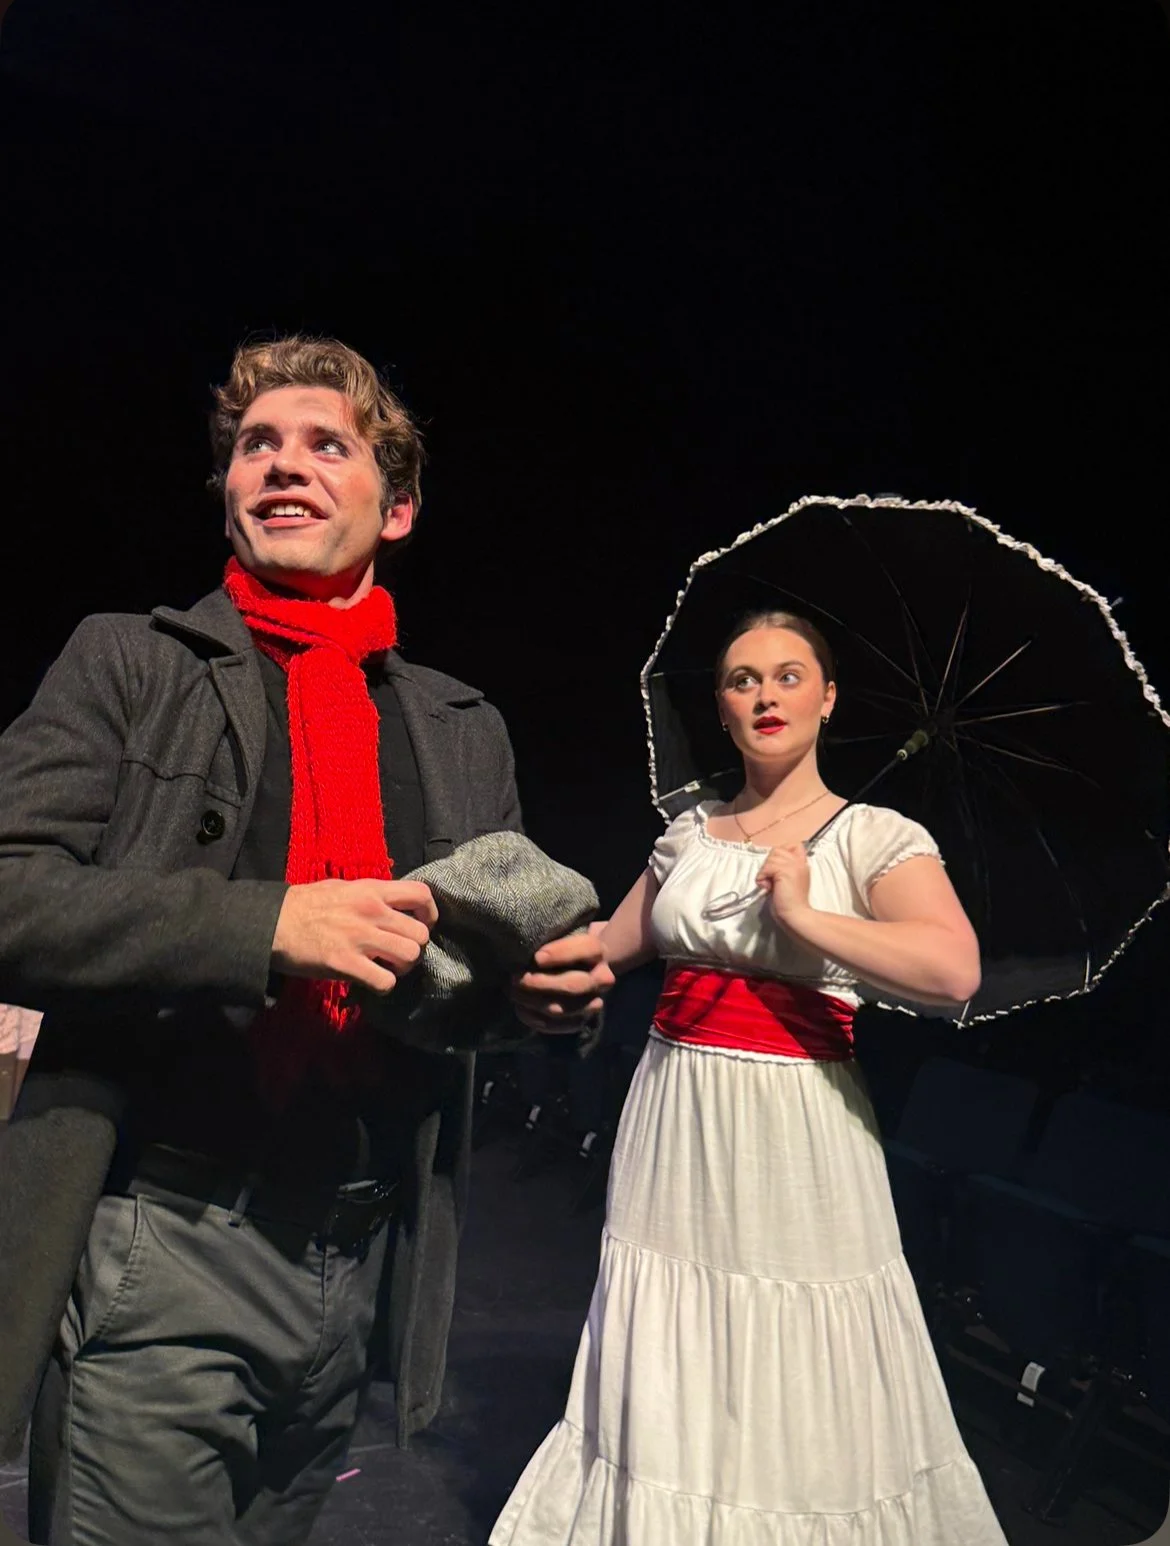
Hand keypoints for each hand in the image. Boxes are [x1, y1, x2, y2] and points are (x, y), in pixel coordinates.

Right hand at [271, 878, 436, 994]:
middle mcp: (371, 911)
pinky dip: (383, 985)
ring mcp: (360, 937)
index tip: (421, 925)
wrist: (271, 922)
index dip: (429, 914)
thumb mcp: (343, 887)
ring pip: (410, 956)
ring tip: (386, 968)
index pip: (421, 894)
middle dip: (415, 948)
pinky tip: (370, 981)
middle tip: (398, 953)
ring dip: (402, 968)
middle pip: (420, 934)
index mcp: (372, 890)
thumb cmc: (306, 904)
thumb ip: (371, 895)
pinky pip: (385, 981)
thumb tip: (393, 905)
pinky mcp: (346, 963)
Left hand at [509, 932, 614, 1034]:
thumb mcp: (559, 935)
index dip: (561, 953)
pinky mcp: (580, 1022)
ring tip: (513, 992)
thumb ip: (549, 938)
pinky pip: (556, 1026)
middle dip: (540, 983)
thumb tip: (525, 952)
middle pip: (574, 985)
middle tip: (515, 978)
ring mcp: (593, 1003)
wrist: (575, 968)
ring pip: (562, 1009)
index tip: (536, 957)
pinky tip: (520, 1008)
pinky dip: (534, 1018)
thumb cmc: (559, 947)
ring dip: (532, 1002)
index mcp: (598, 951)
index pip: (588, 949)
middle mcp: (602, 979)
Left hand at [756, 843, 812, 925]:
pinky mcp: (785, 872)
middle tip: (773, 880)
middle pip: (777, 850)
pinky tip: (769, 888)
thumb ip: (785, 869)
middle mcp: (800, 862)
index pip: (793, 845)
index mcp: (803, 864)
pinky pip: (766, 867)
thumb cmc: (790, 903)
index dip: (782, 853)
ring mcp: (793, 866)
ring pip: (771, 858)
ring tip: (771, 885)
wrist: (795, 915)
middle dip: (770, 864)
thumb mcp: (790, 881)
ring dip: (765, 872)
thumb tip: (771, 864)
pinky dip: (762, 878)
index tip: (777, 869)